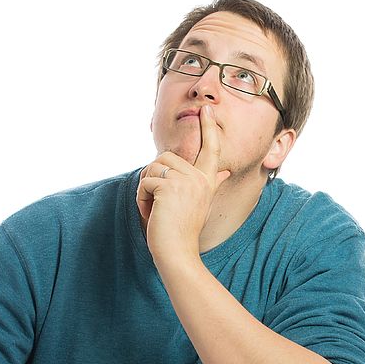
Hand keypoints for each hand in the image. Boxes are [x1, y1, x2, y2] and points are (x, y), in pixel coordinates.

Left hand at [136, 105, 230, 265]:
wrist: (178, 253)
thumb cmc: (183, 232)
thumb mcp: (200, 203)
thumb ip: (209, 183)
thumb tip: (223, 172)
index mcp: (208, 181)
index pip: (210, 149)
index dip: (209, 128)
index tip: (206, 109)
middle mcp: (200, 177)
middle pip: (164, 159)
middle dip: (153, 180)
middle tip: (157, 205)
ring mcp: (185, 181)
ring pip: (152, 169)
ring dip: (146, 190)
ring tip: (155, 210)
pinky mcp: (168, 186)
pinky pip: (144, 182)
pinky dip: (141, 198)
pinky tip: (151, 213)